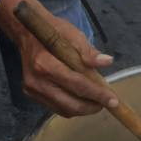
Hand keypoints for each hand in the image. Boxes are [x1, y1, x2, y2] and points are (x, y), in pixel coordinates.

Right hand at [0, 0, 116, 116]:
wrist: (27, 32)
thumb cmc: (53, 31)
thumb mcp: (73, 34)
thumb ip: (88, 51)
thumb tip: (106, 62)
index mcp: (45, 63)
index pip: (76, 84)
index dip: (97, 94)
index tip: (113, 101)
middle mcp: (36, 81)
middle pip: (70, 104)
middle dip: (91, 107)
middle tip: (107, 103)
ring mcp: (32, 90)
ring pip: (63, 109)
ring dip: (83, 109)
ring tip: (97, 102)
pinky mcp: (31, 94)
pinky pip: (56, 107)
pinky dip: (71, 106)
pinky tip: (82, 99)